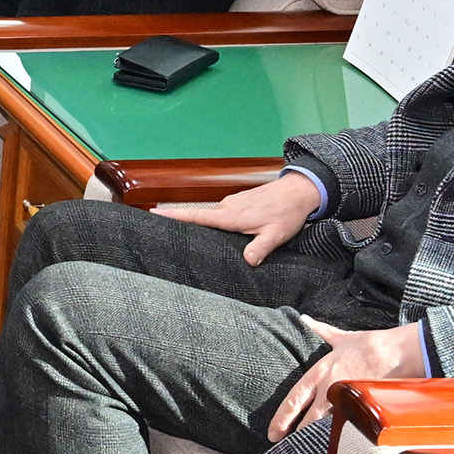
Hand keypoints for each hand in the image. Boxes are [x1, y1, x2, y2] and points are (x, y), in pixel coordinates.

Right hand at [154, 170, 320, 265]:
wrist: (299, 191)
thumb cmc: (286, 213)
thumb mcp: (276, 235)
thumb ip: (260, 248)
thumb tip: (248, 261)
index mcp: (231, 216)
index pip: (197, 216)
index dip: (174, 215)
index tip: (153, 213)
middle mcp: (227, 206)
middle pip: (201, 218)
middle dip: (187, 226)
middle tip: (173, 237)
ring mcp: (232, 202)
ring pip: (214, 217)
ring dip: (209, 227)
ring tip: (203, 240)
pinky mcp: (238, 202)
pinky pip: (223, 214)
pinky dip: (220, 222)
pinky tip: (228, 232)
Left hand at [268, 319, 427, 440]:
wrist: (395, 353)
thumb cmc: (368, 345)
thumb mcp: (340, 337)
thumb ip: (321, 331)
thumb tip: (306, 319)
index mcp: (319, 373)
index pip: (294, 400)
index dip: (282, 417)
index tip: (272, 432)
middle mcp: (328, 389)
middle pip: (306, 418)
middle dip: (293, 433)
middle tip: (282, 446)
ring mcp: (345, 401)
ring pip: (325, 425)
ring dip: (315, 437)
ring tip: (305, 451)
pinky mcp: (361, 409)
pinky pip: (346, 427)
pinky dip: (339, 436)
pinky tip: (334, 448)